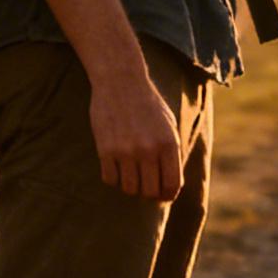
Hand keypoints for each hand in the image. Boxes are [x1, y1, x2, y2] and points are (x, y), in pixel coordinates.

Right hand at [89, 68, 181, 201]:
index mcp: (169, 144)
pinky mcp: (105, 149)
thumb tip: (170, 186)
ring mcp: (126, 151)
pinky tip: (115, 166)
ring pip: (129, 189)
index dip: (167, 195)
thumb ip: (171, 154)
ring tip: (130, 174)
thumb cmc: (148, 104)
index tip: (161, 195)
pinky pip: (110, 179)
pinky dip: (113, 177)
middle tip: (144, 185)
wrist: (120, 81)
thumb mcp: (168, 125)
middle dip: (148, 193)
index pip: (172, 186)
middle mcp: (148, 150)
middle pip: (149, 192)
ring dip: (130, 186)